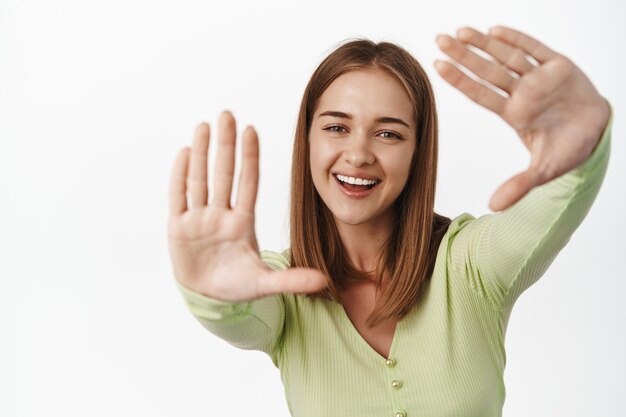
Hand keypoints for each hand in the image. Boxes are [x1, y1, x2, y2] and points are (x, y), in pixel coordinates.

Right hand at [168, 111, 327, 301]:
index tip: (252, 131)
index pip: (248, 183)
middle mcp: (221, 215)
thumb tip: (323, 281)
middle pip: (223, 173)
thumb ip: (290, 281)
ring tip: (204, 125)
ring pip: (200, 180)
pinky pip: (178, 197)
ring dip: (201, 153)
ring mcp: (199, 219)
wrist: (208, 298)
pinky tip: (184, 152)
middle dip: (226, 145)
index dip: (249, 157)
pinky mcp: (178, 228)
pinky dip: (180, 176)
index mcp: (243, 223)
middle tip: (228, 114)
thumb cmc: (236, 286)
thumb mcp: (263, 283)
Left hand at [434, 26, 609, 211]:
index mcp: (514, 114)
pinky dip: (518, 40)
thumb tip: (494, 207)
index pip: (480, 94)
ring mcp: (539, 78)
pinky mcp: (560, 66)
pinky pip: (536, 50)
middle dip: (464, 56)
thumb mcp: (543, 170)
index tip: (438, 66)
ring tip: (461, 31)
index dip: (460, 80)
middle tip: (440, 40)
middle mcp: (522, 93)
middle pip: (487, 71)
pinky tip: (496, 31)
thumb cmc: (567, 149)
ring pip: (507, 57)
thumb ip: (519, 185)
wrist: (599, 134)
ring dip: (485, 44)